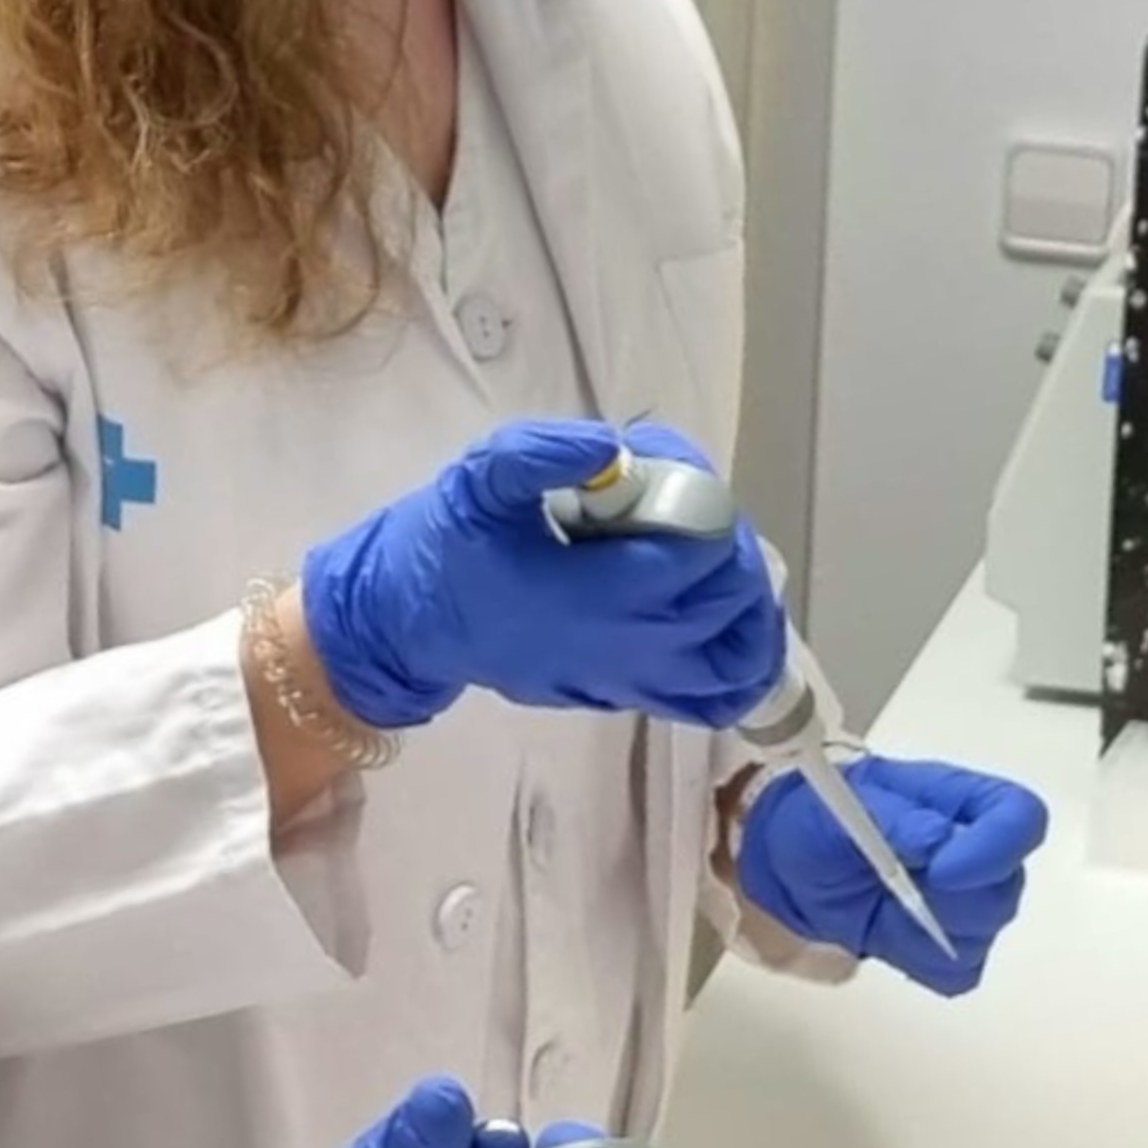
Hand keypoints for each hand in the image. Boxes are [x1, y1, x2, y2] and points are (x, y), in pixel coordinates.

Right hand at [299, 419, 787, 731]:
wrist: (399, 625)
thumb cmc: (440, 546)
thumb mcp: (479, 479)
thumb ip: (544, 453)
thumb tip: (616, 449)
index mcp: (591, 593)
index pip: (694, 555)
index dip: (706, 506)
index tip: (676, 478)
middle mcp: (622, 647)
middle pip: (726, 604)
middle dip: (728, 547)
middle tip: (692, 509)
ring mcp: (626, 681)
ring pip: (733, 660)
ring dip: (747, 607)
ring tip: (718, 563)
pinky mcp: (622, 697)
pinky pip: (708, 698)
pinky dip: (737, 663)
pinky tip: (723, 619)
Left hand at [737, 757, 1047, 995]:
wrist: (785, 858)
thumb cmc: (818, 815)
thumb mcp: (844, 805)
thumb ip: (894, 821)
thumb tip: (939, 842)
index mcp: (963, 801)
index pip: (1020, 820)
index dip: (996, 848)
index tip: (942, 870)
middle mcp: (977, 851)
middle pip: (1005, 890)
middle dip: (951, 901)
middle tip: (892, 891)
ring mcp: (964, 902)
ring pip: (983, 935)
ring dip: (930, 933)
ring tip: (882, 908)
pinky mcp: (942, 945)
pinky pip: (957, 972)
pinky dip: (921, 963)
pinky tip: (887, 935)